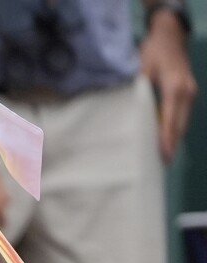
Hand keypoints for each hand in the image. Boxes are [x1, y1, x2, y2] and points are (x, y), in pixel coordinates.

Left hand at [141, 9, 197, 161]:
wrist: (170, 35)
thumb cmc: (155, 51)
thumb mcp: (145, 69)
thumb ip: (142, 90)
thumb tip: (136, 112)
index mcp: (175, 87)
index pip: (171, 119)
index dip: (167, 138)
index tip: (164, 154)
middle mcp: (187, 92)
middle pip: (180, 124)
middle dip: (172, 144)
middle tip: (162, 163)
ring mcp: (190, 92)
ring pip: (183, 121)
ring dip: (175, 138)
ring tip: (164, 156)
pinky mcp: (189, 93)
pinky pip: (183, 115)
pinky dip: (176, 128)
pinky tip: (167, 139)